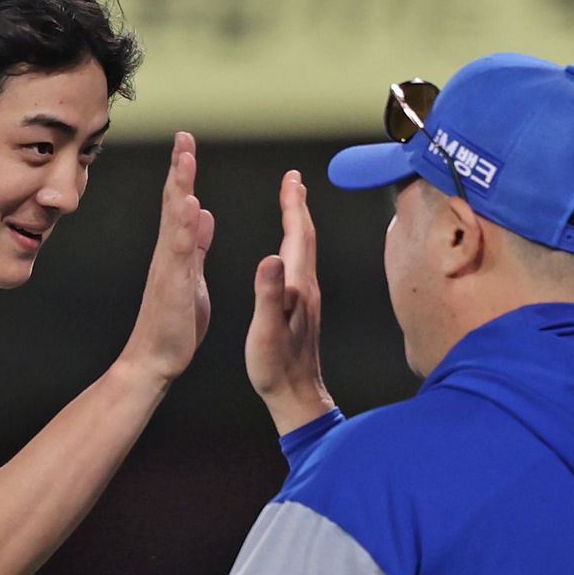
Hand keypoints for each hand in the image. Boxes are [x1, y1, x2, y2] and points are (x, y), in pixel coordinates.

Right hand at [115, 132, 214, 385]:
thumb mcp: (192, 276)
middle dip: (180, 168)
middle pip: (173, 203)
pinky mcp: (174, 286)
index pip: (180, 204)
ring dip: (180, 188)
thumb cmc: (174, 324)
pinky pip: (181, 253)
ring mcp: (168, 269)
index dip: (183, 173)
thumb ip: (194, 245)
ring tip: (186, 159)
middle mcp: (168, 254)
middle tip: (184, 136)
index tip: (187, 142)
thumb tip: (200, 211)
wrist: (154, 360)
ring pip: (174, 222)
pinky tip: (191, 206)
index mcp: (176, 252)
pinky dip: (185, 228)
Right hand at [246, 170, 333, 435]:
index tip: (291, 178)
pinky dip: (295, 246)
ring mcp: (307, 299)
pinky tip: (289, 250)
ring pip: (304, 250)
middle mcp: (307, 288)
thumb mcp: (266, 331)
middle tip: (293, 181)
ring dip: (298, 223)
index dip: (293, 205)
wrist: (297, 396)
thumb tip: (270, 257)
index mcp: (297, 287)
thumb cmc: (277, 368)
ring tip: (292, 205)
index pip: (298, 236)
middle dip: (298, 206)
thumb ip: (268, 294)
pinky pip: (301, 265)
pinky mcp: (302, 309)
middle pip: (305, 238)